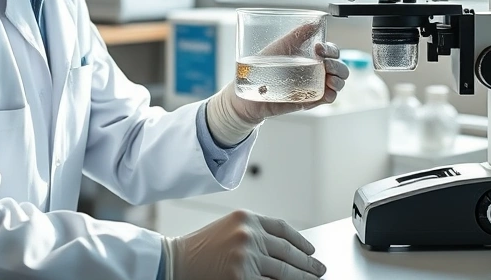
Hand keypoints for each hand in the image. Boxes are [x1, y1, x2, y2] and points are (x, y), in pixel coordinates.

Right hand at [163, 210, 325, 279]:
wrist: (172, 261)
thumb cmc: (197, 249)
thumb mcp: (227, 230)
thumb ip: (253, 235)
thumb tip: (284, 253)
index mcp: (246, 218)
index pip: (282, 229)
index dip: (300, 241)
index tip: (310, 250)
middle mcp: (248, 234)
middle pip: (287, 252)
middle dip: (307, 264)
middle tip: (319, 270)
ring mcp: (246, 257)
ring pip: (284, 272)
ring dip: (302, 279)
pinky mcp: (242, 279)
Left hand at [205, 25, 349, 145]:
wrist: (250, 92)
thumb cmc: (262, 67)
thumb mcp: (280, 46)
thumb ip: (297, 34)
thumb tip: (314, 21)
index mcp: (311, 55)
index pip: (332, 51)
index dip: (331, 49)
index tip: (319, 49)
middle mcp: (316, 70)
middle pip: (340, 67)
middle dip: (337, 65)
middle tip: (325, 65)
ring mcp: (315, 86)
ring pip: (338, 82)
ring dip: (338, 80)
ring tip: (328, 79)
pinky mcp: (311, 101)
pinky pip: (328, 98)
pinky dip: (331, 95)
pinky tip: (326, 92)